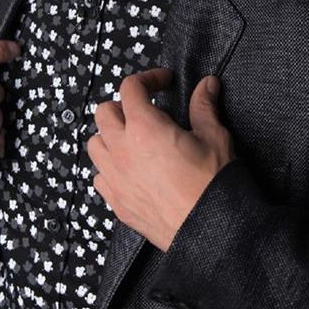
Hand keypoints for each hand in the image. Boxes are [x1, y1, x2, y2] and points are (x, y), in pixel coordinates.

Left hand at [87, 69, 235, 251]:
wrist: (209, 230)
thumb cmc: (212, 183)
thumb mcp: (214, 138)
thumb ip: (204, 107)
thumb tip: (207, 85)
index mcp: (144, 128)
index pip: (130, 88)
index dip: (147, 79)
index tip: (163, 82)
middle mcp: (121, 151)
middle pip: (104, 113)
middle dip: (124, 105)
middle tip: (147, 111)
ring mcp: (115, 178)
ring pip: (95, 144)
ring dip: (110, 135)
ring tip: (134, 139)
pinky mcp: (116, 202)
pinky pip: (99, 176)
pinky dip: (109, 167)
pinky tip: (130, 170)